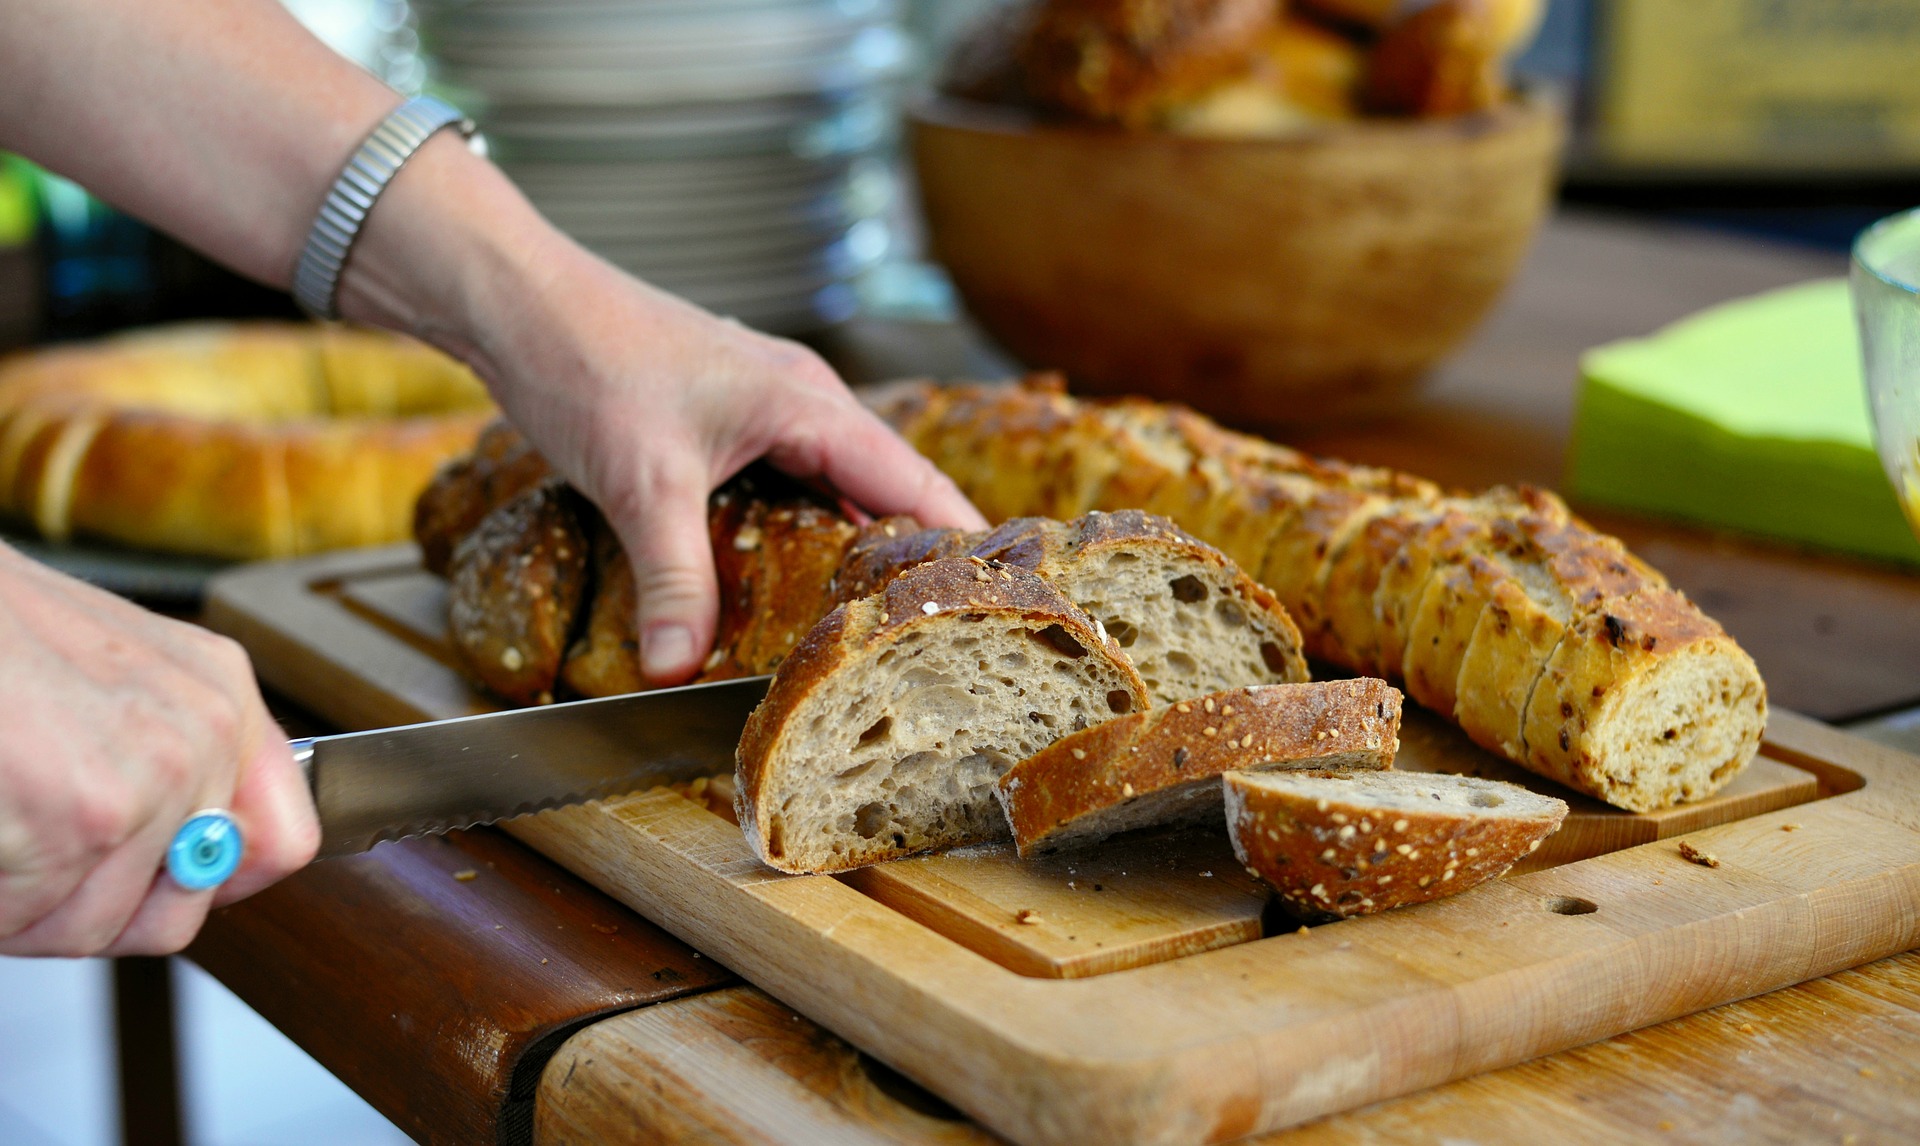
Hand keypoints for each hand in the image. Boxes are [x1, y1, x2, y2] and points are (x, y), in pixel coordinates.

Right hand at [0, 547, 318, 955]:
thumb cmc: (0, 636)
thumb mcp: (115, 674)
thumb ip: (169, 755)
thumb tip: (189, 863)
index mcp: (221, 695)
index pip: (284, 843)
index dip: (215, 889)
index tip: (161, 893)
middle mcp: (207, 733)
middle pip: (175, 912)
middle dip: (91, 910)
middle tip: (33, 866)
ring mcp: (155, 776)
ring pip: (95, 927)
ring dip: (28, 909)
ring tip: (3, 835)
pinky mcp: (88, 814)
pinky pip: (29, 919)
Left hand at [461, 247, 987, 683]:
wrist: (518, 301)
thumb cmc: (585, 361)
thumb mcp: (640, 484)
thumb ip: (672, 579)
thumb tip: (678, 667)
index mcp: (807, 402)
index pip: (911, 478)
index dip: (958, 537)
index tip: (1000, 594)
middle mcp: (801, 396)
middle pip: (889, 479)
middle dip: (921, 546)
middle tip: (953, 619)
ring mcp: (766, 400)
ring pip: (842, 476)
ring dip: (867, 533)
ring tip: (893, 607)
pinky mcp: (730, 411)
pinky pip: (800, 471)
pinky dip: (816, 518)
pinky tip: (805, 565)